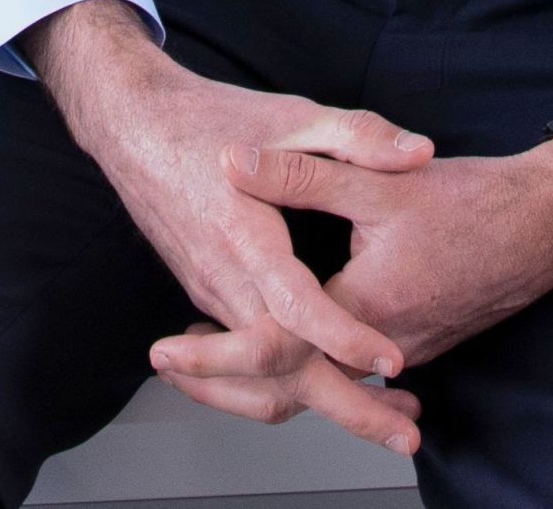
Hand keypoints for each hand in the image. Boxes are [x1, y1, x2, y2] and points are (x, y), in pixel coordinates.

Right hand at [20, 0, 437, 452]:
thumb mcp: (289, 116)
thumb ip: (357, 136)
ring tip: (388, 419)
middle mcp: (223, 278)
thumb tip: (420, 153)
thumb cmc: (208, 119)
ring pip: (263, 374)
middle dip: (347, 409)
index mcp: (243, 235)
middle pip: (280, 368)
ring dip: (324, 401)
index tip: (393, 361)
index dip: (345, 337)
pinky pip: (249, 360)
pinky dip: (291, 384)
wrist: (132, 125)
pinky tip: (333, 386)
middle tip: (404, 436)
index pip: (294, 306)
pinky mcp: (210, 297)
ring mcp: (212, 294)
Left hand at [149, 135, 552, 417]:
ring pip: (320, 389)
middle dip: (224, 384)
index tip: (169, 353)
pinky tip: (282, 348)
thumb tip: (232, 162)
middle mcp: (383, 348)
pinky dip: (306, 371)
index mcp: (363, 308)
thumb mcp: (378, 178)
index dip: (214, 358)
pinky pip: (348, 377)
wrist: (548, 222)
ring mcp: (403, 354)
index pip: (274, 353)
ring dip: (263, 379)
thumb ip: (301, 172)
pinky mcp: (414, 346)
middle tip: (173, 368)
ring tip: (211, 362)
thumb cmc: (473, 200)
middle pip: (289, 391)